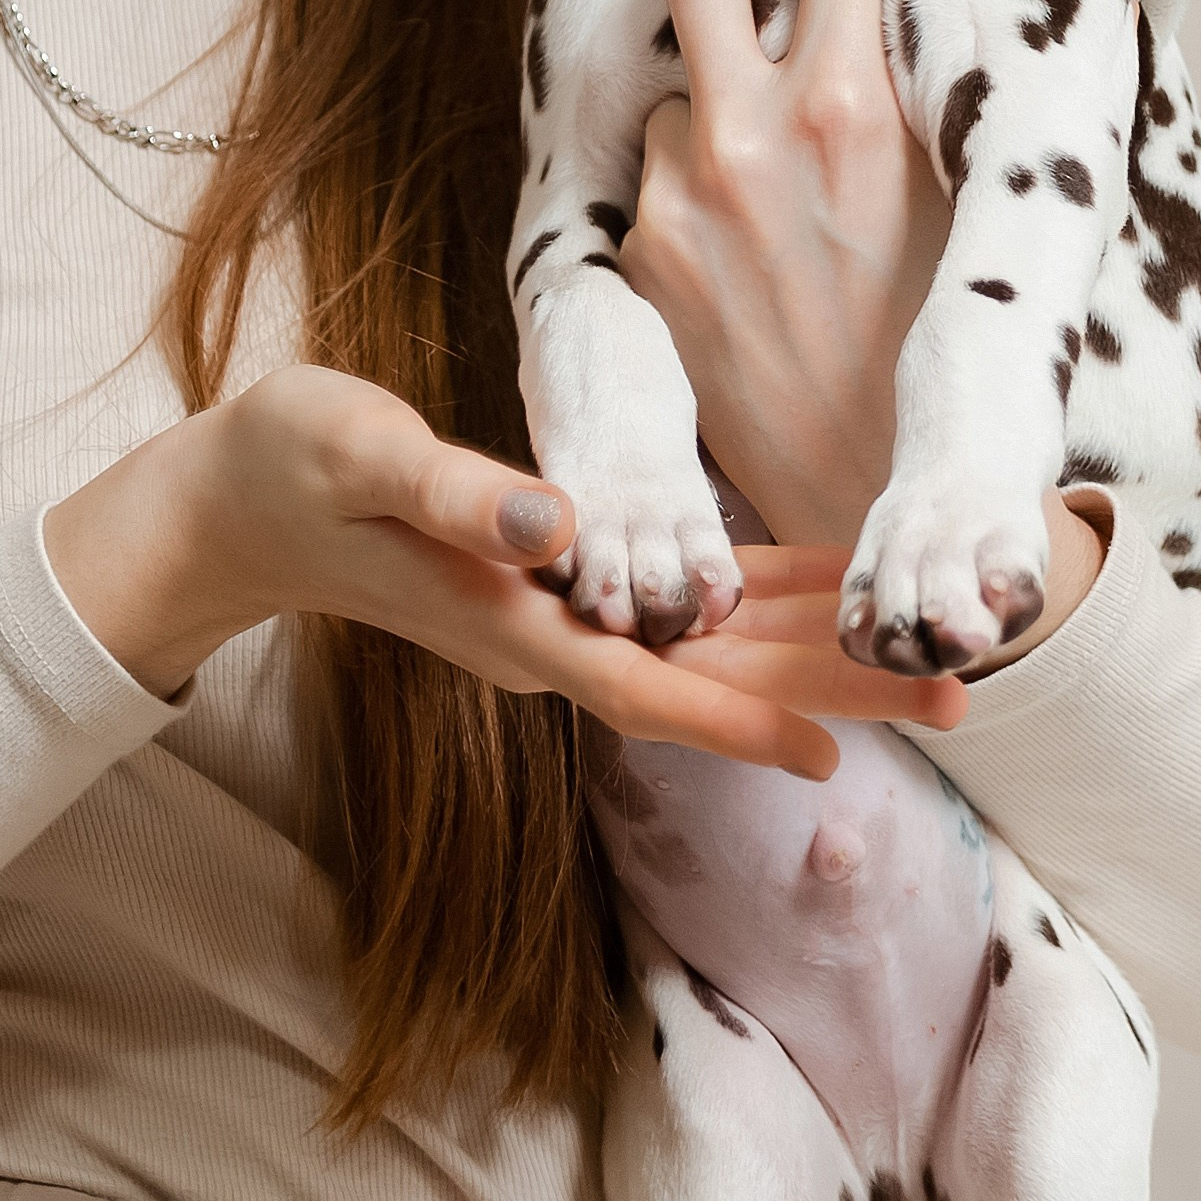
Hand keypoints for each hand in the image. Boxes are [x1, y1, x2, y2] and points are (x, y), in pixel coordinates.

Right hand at [43, 364, 960, 784]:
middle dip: (833, 691)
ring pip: (710, 650)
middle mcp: (550, 637)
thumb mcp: (361, 455)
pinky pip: (680, 604)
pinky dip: (756, 601)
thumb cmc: (290, 465)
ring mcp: (558, 617)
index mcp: (511, 621)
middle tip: (961, 697)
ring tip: (932, 665)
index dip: (744, 713)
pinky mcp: (560, 579)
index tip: (844, 745)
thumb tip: (553, 525)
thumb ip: (454, 494)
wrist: (239, 503)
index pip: (648, 685)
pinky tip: (824, 593)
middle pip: (710, 682)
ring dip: (816, 655)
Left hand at [620, 0, 1101, 670]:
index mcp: (857, 111)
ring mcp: (684, 190)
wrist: (871, 490)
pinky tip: (743, 234)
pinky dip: (694, 176)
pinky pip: (660, 171)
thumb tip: (1048, 12)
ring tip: (764, 148)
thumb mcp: (980, 201)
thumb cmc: (948, 348)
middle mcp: (755, 134)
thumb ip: (962, 98)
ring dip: (713, 89)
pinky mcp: (641, 248)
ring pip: (684, 82)